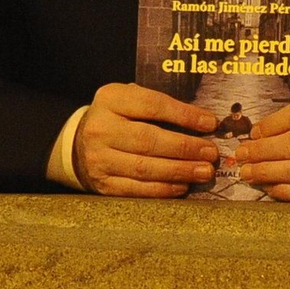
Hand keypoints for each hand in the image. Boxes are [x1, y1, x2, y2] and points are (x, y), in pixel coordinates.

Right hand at [73, 83, 218, 197]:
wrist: (78, 144)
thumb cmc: (117, 118)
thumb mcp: (130, 100)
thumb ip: (159, 106)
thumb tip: (203, 121)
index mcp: (110, 99)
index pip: (152, 105)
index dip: (184, 115)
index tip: (210, 123)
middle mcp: (100, 128)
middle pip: (149, 140)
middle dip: (185, 148)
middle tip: (211, 153)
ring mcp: (99, 159)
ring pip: (144, 168)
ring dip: (179, 171)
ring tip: (204, 171)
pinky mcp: (102, 184)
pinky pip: (137, 190)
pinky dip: (163, 189)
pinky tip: (182, 186)